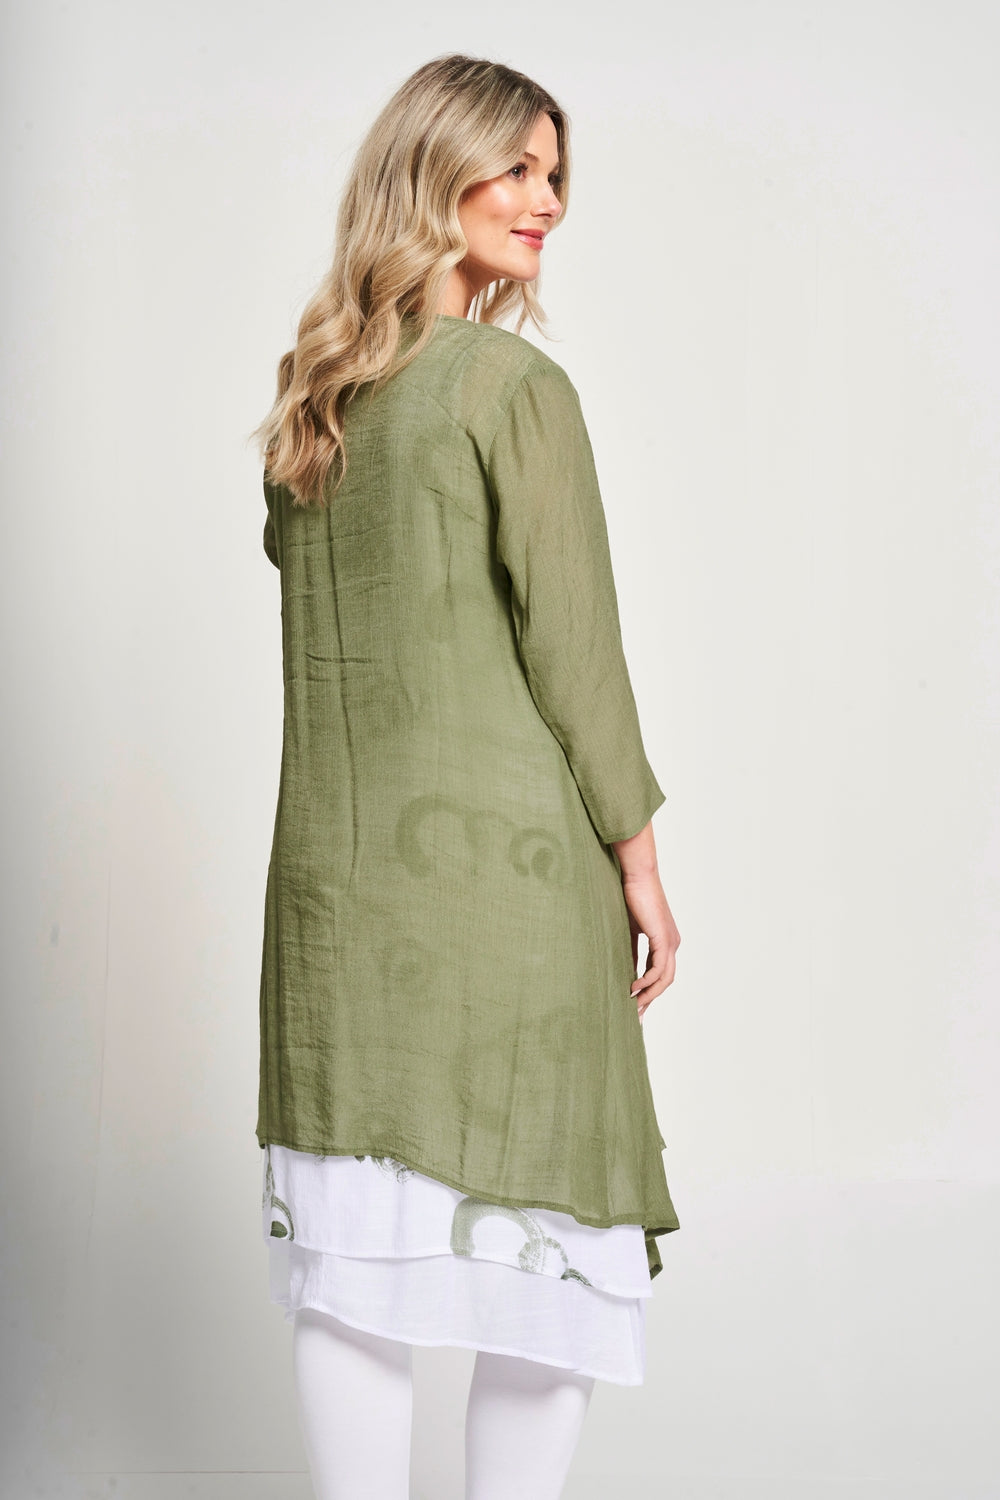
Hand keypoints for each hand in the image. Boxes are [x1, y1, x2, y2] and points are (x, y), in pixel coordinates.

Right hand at [620, 870, 680, 1019]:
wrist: (637, 876)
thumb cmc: (631, 897)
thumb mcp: (629, 931)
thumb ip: (630, 952)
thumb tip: (627, 973)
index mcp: (665, 941)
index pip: (660, 973)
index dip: (648, 991)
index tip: (635, 1006)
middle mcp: (672, 943)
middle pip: (665, 980)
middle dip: (650, 999)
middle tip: (635, 1015)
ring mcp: (670, 942)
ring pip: (664, 978)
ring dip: (649, 994)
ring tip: (632, 1005)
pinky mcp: (664, 939)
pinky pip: (658, 969)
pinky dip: (647, 981)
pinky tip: (633, 987)